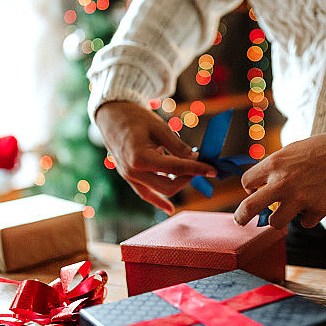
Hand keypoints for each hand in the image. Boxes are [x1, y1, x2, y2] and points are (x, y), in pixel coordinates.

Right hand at [95, 101, 216, 213]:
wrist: (112, 116)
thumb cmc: (135, 118)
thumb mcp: (160, 128)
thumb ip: (178, 147)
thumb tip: (196, 160)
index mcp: (140, 158)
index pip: (175, 168)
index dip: (197, 169)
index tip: (212, 169)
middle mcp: (133, 172)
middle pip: (168, 186)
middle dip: (188, 177)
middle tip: (200, 165)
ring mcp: (129, 177)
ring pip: (159, 191)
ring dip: (178, 184)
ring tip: (191, 173)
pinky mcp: (129, 177)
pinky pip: (145, 194)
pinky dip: (158, 201)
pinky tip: (170, 209)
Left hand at [233, 130, 325, 228]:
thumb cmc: (320, 149)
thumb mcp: (291, 151)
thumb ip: (275, 168)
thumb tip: (263, 187)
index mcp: (275, 164)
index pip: (247, 182)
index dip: (249, 188)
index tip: (253, 192)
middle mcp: (283, 182)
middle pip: (250, 207)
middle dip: (241, 217)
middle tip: (240, 221)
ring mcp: (300, 197)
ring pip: (275, 223)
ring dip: (280, 219)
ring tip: (289, 211)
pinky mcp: (317, 209)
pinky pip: (304, 223)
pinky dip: (308, 217)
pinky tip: (316, 204)